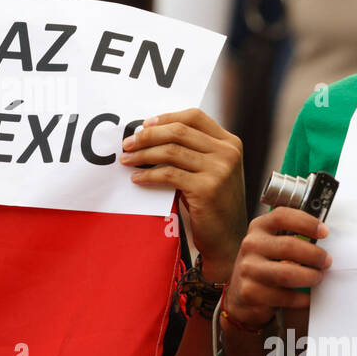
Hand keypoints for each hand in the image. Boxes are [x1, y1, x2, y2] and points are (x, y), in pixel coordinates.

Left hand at [120, 108, 243, 280]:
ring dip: (143, 154)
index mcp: (230, 143)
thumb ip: (194, 151)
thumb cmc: (214, 204)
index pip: (194, 116)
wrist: (228, 239)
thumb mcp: (212, 171)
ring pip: (171, 151)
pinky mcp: (207, 189)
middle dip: (148, 136)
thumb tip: (151, 134)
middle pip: (179, 131)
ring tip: (126, 160)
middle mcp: (227, 153)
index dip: (166, 117)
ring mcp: (219, 170)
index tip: (144, 125)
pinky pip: (168, 174)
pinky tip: (137, 178)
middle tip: (127, 143)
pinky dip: (149, 175)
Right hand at [224, 207, 330, 328]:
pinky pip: (285, 297)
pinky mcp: (250, 292)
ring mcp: (248, 269)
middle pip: (289, 246)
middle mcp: (251, 245)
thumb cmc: (263, 265)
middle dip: (315, 255)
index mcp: (258, 228)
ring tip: (317, 278)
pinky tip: (306, 297)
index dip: (307, 223)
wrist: (240, 293)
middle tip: (325, 262)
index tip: (324, 232)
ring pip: (288, 274)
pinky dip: (302, 299)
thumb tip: (323, 236)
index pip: (282, 217)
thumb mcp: (271, 243)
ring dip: (310, 277)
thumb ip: (292, 236)